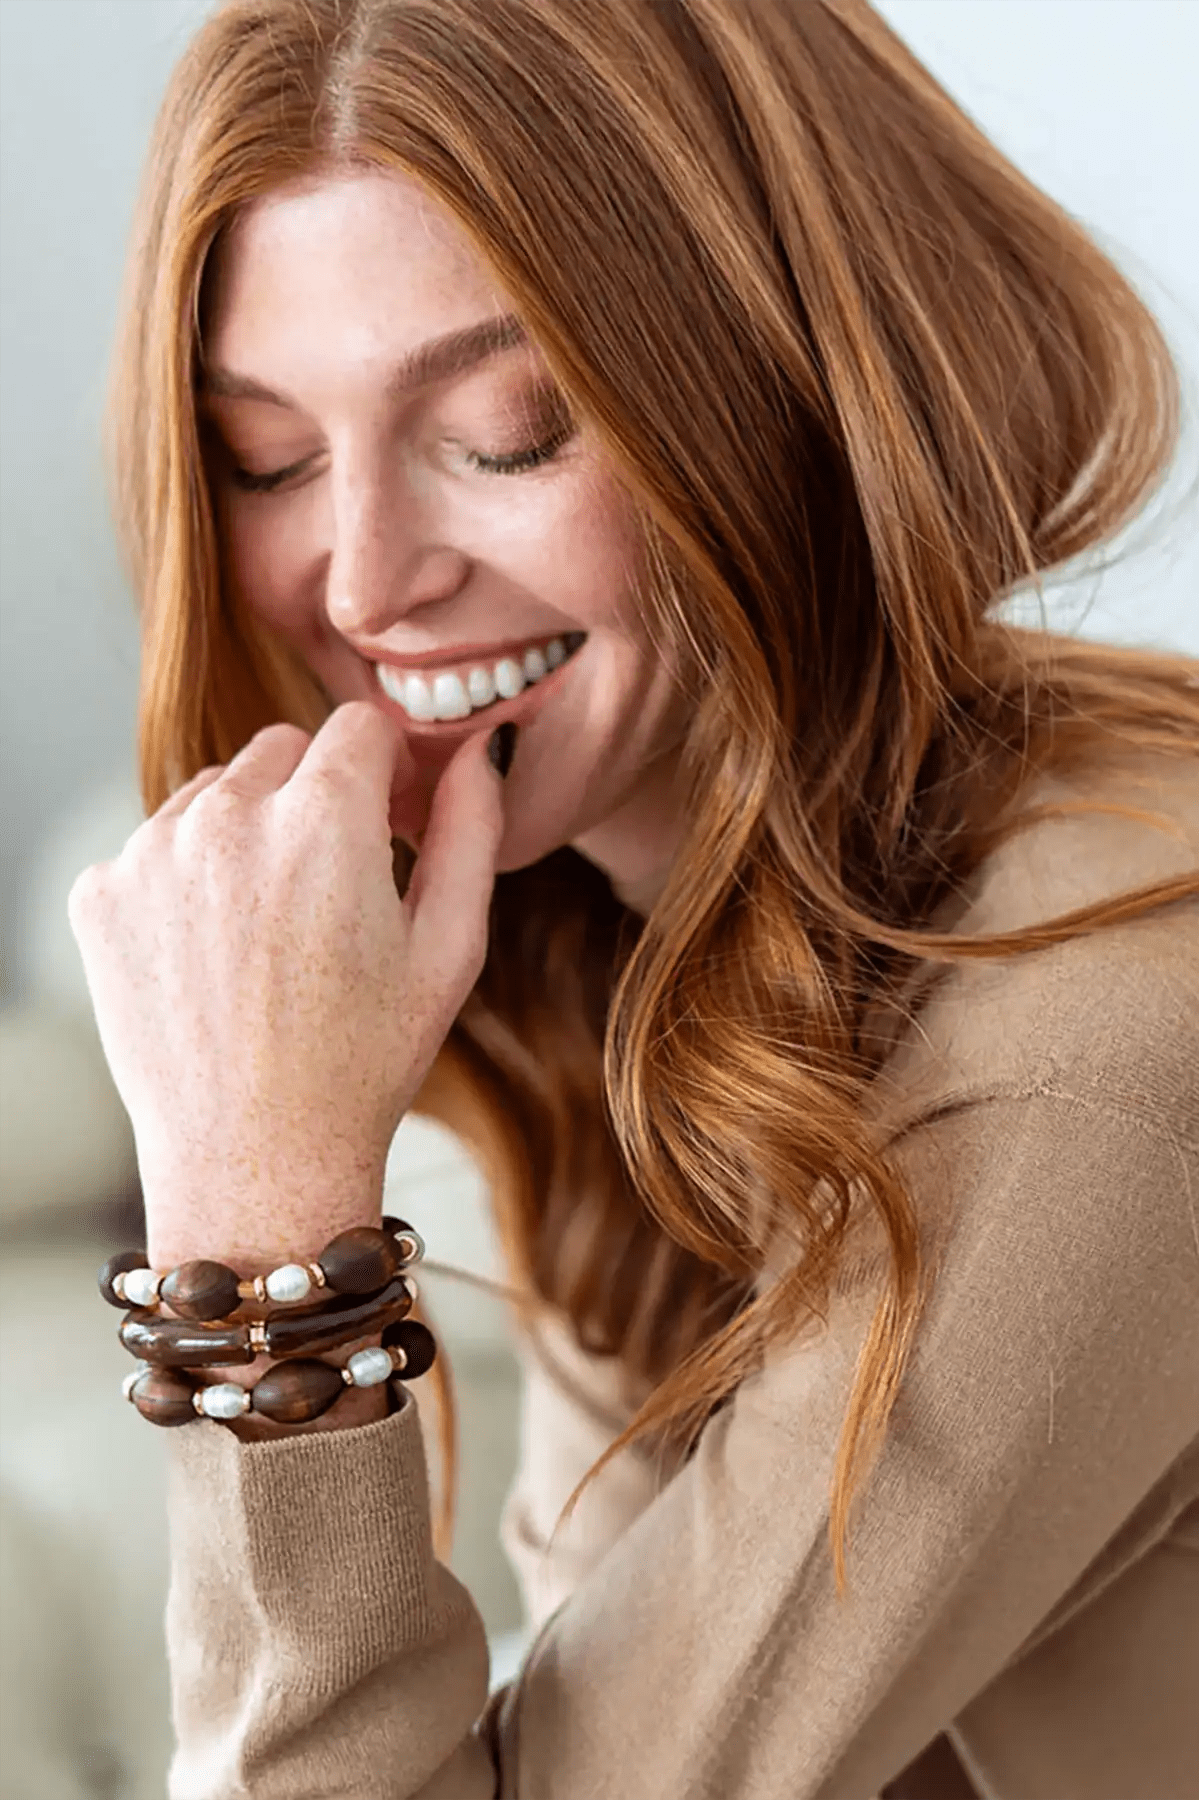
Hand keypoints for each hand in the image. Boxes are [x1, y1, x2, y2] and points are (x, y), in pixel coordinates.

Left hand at [68, 703, 503, 1272]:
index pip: (360, 727)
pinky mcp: (98, 895)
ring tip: (272, 931)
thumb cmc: (367, 1060)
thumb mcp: (452, 946)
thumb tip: (480, 743)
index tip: (391, 821)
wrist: (255, 1160)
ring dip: (248, 832)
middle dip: (316, 795)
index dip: (387, 770)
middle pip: (282, 749)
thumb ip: (472, 827)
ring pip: (214, 794)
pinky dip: (185, 882)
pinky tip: (216, 955)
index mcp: (325, 817)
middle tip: (333, 888)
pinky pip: (154, 848)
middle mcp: (228, 816)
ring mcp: (151, 853)